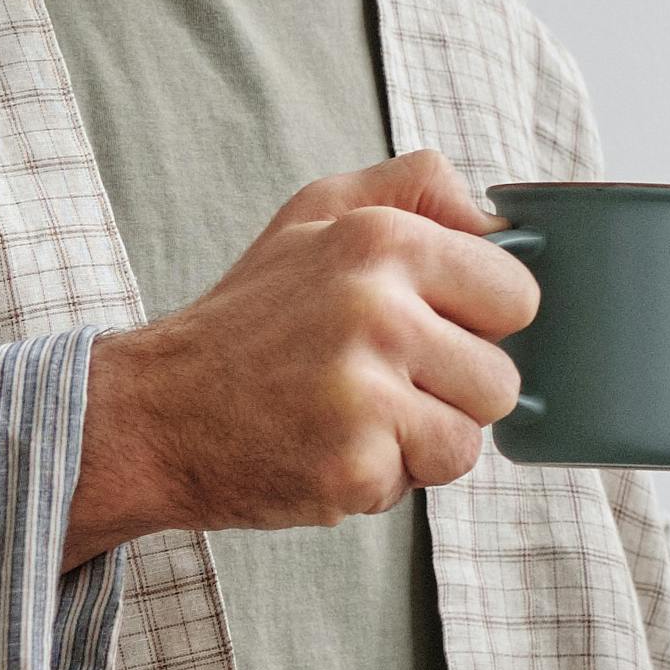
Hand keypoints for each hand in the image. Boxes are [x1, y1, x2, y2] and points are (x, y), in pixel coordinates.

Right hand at [62, 149, 536, 562]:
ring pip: (472, 436)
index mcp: (380, 238)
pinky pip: (424, 480)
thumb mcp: (318, 213)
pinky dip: (386, 476)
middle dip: (454, 390)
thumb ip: (416, 189)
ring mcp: (363, 391)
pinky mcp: (352, 464)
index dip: (479, 323)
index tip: (423, 328)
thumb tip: (503, 219)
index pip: (517, 294)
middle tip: (380, 380)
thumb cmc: (249, 317)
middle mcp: (375, 308)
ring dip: (424, 439)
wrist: (152, 413)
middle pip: (504, 377)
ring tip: (356, 415)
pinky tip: (330, 447)